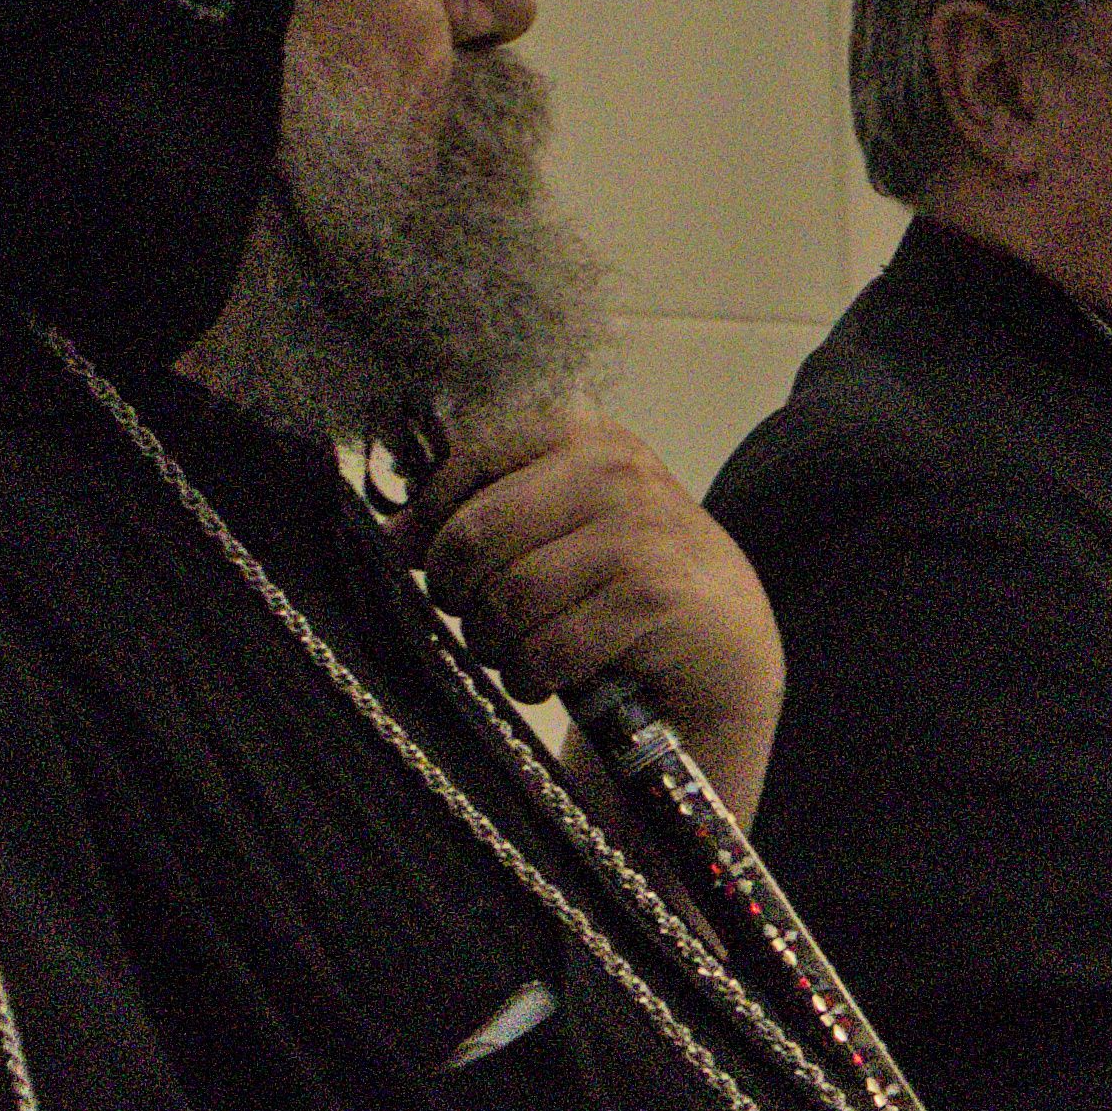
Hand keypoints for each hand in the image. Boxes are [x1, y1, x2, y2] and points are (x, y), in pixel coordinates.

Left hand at [411, 398, 785, 822]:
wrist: (721, 636)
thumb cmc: (622, 577)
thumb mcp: (564, 518)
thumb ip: (489, 506)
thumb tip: (390, 532)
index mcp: (581, 434)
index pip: (465, 460)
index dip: (427, 522)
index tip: (422, 563)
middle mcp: (613, 468)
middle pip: (471, 537)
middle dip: (456, 595)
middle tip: (475, 619)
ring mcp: (639, 530)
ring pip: (505, 598)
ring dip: (494, 645)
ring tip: (514, 652)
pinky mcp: (653, 596)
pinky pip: (548, 647)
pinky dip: (532, 676)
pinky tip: (546, 676)